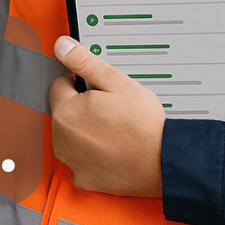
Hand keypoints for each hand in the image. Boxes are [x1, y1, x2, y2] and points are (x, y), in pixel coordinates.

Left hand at [49, 36, 164, 196]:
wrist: (165, 161)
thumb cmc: (144, 125)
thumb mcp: (116, 82)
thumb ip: (84, 62)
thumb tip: (62, 46)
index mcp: (66, 112)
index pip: (60, 85)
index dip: (81, 84)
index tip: (100, 92)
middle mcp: (61, 139)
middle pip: (64, 112)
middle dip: (82, 107)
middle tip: (111, 110)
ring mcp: (71, 161)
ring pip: (70, 136)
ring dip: (84, 131)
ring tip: (113, 130)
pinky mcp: (83, 179)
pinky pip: (80, 160)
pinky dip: (91, 155)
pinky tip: (111, 150)